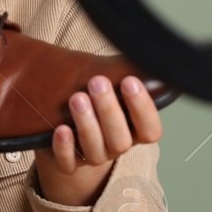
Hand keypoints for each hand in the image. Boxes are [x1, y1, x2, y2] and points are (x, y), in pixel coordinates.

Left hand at [33, 75, 162, 206]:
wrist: (67, 127)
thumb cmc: (95, 101)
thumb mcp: (111, 87)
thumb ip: (122, 72)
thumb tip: (135, 47)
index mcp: (134, 130)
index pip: (150, 129)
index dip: (143, 108)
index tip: (130, 81)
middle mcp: (116, 146)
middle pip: (120, 140)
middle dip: (109, 111)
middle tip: (97, 82)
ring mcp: (93, 157)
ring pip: (96, 152)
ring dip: (87, 125)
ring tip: (77, 98)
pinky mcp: (68, 164)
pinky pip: (68, 164)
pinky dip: (64, 148)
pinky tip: (61, 128)